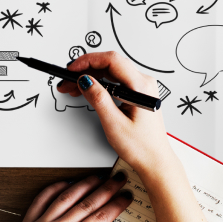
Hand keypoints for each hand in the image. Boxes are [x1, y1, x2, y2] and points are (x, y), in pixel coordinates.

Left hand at [21, 173, 132, 221]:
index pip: (100, 219)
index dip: (116, 206)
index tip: (126, 198)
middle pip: (87, 205)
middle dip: (105, 190)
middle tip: (118, 180)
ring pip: (66, 198)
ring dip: (83, 185)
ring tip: (96, 178)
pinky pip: (42, 200)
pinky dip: (54, 189)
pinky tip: (65, 183)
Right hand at [56, 51, 171, 171]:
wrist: (155, 161)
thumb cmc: (141, 147)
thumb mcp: (114, 123)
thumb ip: (98, 98)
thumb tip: (85, 80)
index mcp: (141, 87)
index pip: (112, 60)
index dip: (88, 61)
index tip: (72, 69)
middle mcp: (144, 83)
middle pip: (110, 64)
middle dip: (86, 69)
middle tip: (67, 80)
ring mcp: (141, 88)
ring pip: (112, 72)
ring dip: (91, 77)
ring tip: (73, 87)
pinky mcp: (137, 94)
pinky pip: (116, 81)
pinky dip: (100, 84)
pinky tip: (87, 90)